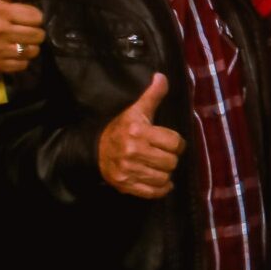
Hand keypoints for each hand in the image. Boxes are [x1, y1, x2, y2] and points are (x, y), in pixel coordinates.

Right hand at [0, 0, 45, 74]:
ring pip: (33, 50)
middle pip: (37, 34)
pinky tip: (14, 52)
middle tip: (26, 30)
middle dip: (35, 32)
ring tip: (22, 41)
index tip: (27, 17)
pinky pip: (23, 64)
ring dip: (30, 47)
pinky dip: (22, 60)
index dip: (34, 17)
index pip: (36, 16)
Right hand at [98, 74, 182, 198]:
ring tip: (160, 167)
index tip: (171, 142)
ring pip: (164, 178)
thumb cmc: (120, 128)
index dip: (177, 143)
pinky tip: (161, 182)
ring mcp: (128, 170)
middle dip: (171, 158)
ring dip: (166, 173)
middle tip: (165, 155)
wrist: (93, 149)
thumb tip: (162, 77)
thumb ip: (152, 95)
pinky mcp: (125, 185)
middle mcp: (133, 151)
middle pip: (171, 162)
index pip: (175, 143)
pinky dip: (161, 189)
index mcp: (138, 131)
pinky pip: (152, 192)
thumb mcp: (135, 110)